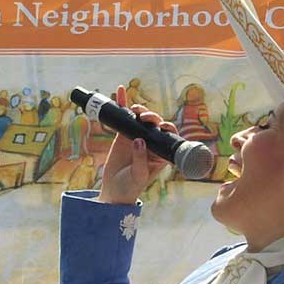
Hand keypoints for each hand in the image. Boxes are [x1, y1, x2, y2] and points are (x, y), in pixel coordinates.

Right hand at [97, 84, 179, 204]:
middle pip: (156, 124)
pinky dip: (122, 104)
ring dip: (140, 110)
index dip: (168, 127)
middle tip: (145, 117)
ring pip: (142, 118)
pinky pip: (124, 117)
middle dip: (153, 117)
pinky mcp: (124, 135)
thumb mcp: (139, 175)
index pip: (169, 135)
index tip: (162, 126)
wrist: (114, 191)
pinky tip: (120, 92)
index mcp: (161, 153)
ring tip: (135, 109)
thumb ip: (140, 159)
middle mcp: (152, 143)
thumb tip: (139, 140)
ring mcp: (138, 137)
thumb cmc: (131, 186)